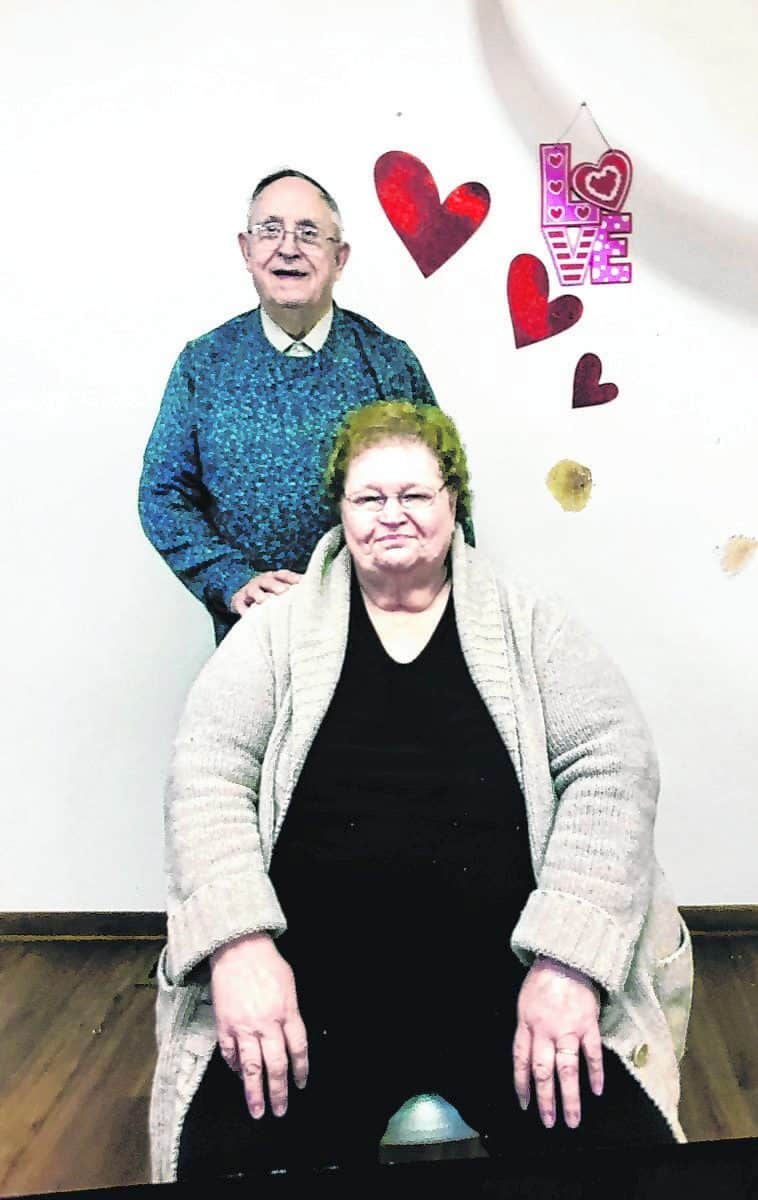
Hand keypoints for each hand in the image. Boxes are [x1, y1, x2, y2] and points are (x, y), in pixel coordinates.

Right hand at [210, 932, 308, 1119]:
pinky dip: (234, 1068)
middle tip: (280, 1110)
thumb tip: (289, 1037)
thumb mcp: (290, 985)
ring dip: (254, 1093)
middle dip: (279, 1092)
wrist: (237, 948)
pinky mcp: (224, 1025)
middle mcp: (267, 1024)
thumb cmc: (266, 963)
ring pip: (251, 1068)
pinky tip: (239, 1076)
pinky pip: (229, 1054)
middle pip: (276, 1066)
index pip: (298, 1050)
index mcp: (287, 1013)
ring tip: (257, 1111)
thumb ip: (291, 1013)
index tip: (300, 1086)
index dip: (300, 1071)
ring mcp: (243, 1027)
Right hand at [230, 570, 302, 614]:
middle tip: (285, 592)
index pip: (284, 575)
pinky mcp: (238, 600)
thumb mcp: (281, 590)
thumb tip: (317, 595)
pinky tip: (249, 615)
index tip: (302, 582)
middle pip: (269, 580)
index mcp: (275, 577)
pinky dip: (244, 609)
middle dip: (276, 586)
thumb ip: (295, 592)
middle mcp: (261, 580)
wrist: (245, 597)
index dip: (292, 578)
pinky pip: (240, 604)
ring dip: (260, 595)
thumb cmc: (270, 596)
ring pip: (254, 590)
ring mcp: (249, 589)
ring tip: (265, 601)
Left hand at [513, 955, 602, 1129]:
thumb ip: (527, 1028)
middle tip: (549, 1121)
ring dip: (569, 1098)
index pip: (520, 1061)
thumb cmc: (543, 979)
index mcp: (527, 1024)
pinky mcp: (588, 1024)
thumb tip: (528, 1054)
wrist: (565, 958)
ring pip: (567, 1069)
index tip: (525, 1104)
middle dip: (545, 1100)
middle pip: (543, 1072)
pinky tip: (596, 1090)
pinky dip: (595, 1073)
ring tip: (572, 1119)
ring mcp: (567, 1028)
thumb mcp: (524, 1002)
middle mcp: (545, 1030)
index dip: (521, 1085)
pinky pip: (592, 1054)